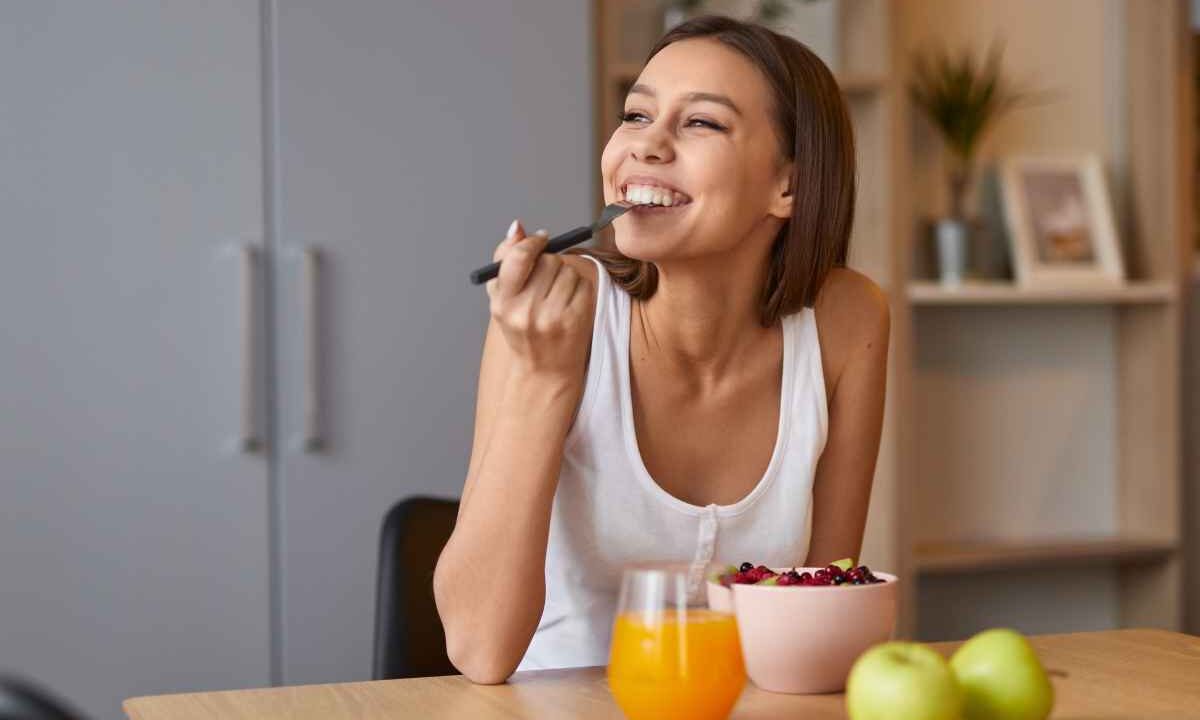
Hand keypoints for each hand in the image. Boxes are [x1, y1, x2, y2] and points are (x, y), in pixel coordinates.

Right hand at [485, 220, 591, 379]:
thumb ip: (505, 258)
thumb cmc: (521, 328)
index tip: (541, 239)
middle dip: (550, 262)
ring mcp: (553, 318)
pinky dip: (579, 287)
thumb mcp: (502, 297)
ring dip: (566, 275)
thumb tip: (517, 227)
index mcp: (503, 303)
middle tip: (547, 278)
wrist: (544, 369)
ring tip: (557, 295)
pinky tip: (569, 303)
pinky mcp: (576, 321)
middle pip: (548, 260)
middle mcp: (526, 312)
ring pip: (568, 270)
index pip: (520, 257)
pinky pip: (583, 284)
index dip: (533, 243)